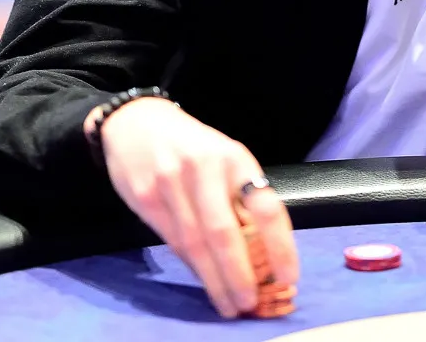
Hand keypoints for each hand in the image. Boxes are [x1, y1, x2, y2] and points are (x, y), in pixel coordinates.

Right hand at [93, 97, 298, 317]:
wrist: (136, 121)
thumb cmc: (192, 147)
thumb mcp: (225, 158)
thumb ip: (242, 197)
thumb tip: (264, 255)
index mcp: (234, 157)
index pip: (265, 207)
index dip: (280, 246)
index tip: (289, 276)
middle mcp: (204, 168)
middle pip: (225, 232)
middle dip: (240, 274)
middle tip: (251, 303)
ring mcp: (170, 182)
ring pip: (196, 243)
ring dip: (215, 280)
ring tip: (229, 304)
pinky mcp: (144, 198)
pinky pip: (173, 241)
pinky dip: (192, 267)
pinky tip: (205, 282)